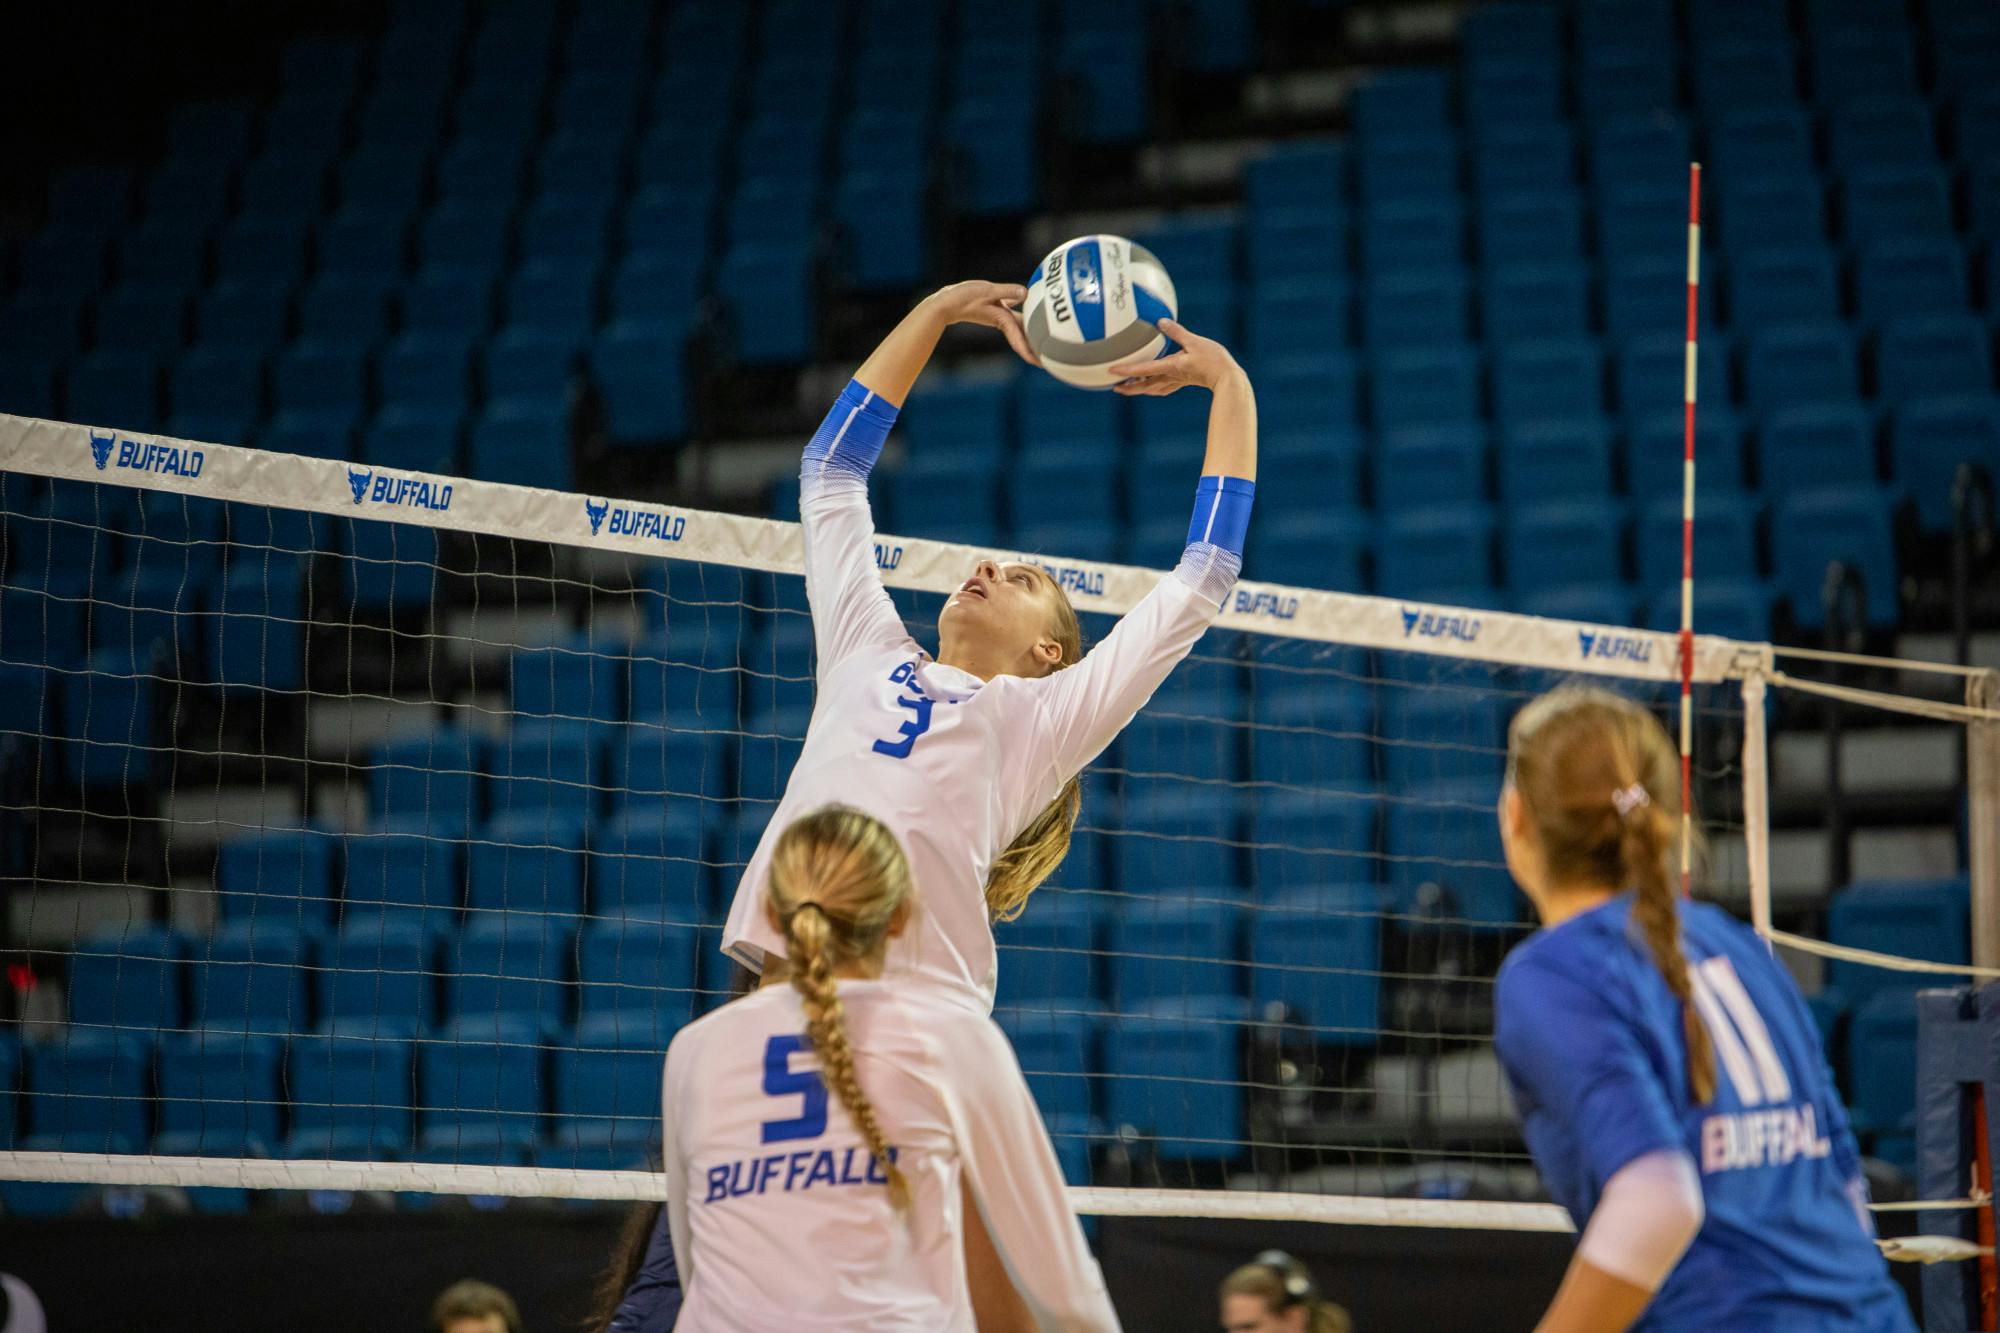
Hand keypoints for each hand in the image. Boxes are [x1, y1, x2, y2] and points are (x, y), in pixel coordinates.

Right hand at [923, 280, 1039, 366]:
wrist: (949, 303)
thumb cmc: (965, 297)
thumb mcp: (987, 291)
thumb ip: (1007, 291)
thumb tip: (1026, 292)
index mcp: (1003, 320)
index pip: (1020, 339)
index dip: (1030, 352)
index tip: (1039, 364)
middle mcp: (1004, 321)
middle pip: (1024, 336)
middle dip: (1036, 348)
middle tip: (1051, 358)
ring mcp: (1001, 317)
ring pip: (1022, 327)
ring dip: (1033, 335)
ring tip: (1047, 342)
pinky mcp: (999, 311)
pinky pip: (1017, 318)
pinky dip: (1026, 319)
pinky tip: (1034, 314)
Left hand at [1107, 318, 1242, 394]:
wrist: (1228, 378)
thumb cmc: (1212, 360)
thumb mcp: (1194, 341)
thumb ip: (1176, 331)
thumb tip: (1160, 321)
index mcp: (1169, 367)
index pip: (1142, 369)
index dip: (1125, 370)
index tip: (1111, 372)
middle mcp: (1170, 376)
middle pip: (1144, 385)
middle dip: (1129, 388)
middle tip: (1114, 387)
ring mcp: (1177, 381)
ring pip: (1152, 388)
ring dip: (1139, 389)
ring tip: (1129, 388)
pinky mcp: (1184, 381)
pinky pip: (1163, 387)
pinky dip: (1154, 388)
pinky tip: (1154, 386)